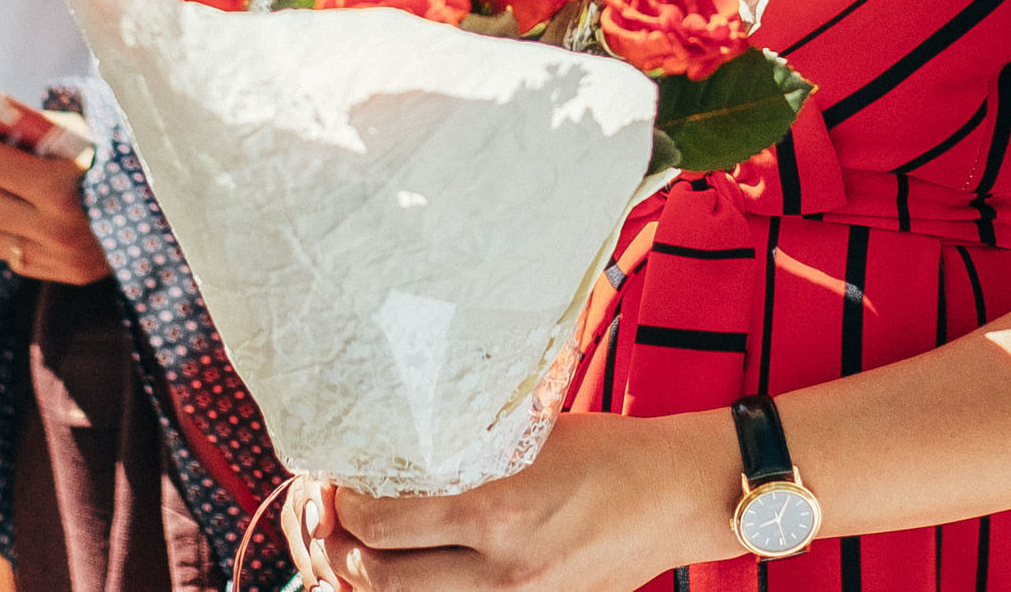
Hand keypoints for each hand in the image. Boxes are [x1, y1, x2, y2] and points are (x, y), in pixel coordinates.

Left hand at [0, 134, 110, 284]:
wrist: (169, 207)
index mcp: (61, 189)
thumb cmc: (119, 158)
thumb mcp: (84, 132)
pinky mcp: (63, 273)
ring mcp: (60, 258)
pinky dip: (3, 231)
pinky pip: (9, 255)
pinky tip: (13, 211)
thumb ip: (37, 127)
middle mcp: (57, 230)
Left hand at [284, 414, 736, 591]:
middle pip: (383, 576)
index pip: (385, 523)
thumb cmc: (610, 451)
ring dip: (374, 578)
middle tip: (330, 519)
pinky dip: (422, 591)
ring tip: (360, 549)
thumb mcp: (528, 434)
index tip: (334, 482)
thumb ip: (466, 449)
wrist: (679, 495)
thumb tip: (399, 444)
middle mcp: (502, 566)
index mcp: (496, 509)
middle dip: (342, 548)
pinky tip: (413, 567)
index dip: (345, 506)